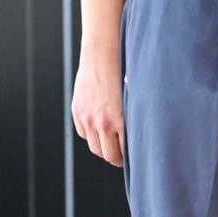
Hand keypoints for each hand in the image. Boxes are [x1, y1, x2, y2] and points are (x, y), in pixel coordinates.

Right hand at [72, 39, 125, 167]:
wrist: (102, 56)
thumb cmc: (126, 74)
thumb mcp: (134, 98)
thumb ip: (133, 118)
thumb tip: (141, 135)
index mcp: (119, 120)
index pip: (122, 152)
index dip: (128, 159)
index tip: (135, 160)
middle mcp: (101, 122)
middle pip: (106, 154)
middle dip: (116, 159)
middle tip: (124, 159)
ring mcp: (86, 118)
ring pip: (94, 146)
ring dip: (103, 149)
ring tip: (113, 148)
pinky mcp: (77, 112)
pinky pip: (84, 133)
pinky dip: (92, 136)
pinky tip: (101, 132)